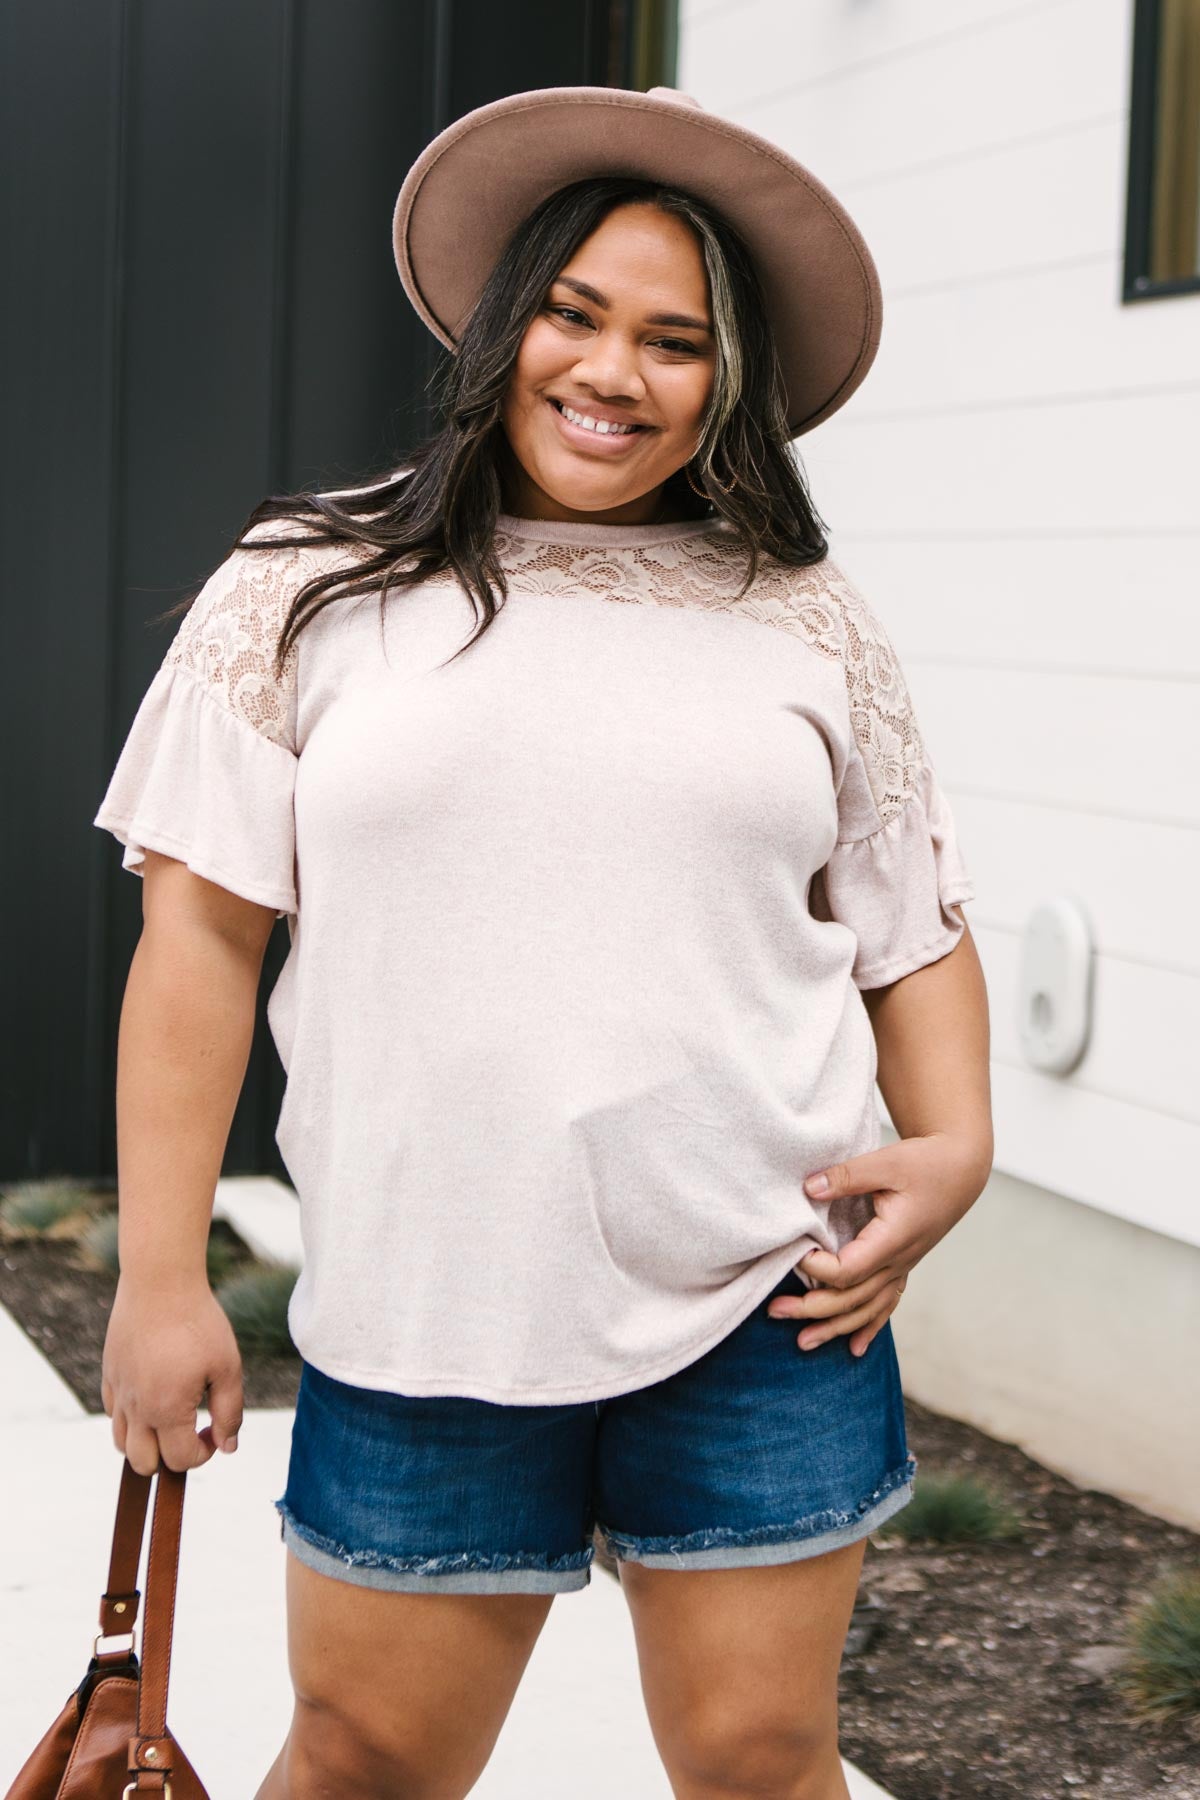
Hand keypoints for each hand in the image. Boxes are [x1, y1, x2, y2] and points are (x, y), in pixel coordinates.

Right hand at [101, 1273, 244, 1473]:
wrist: (160, 1282)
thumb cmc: (199, 1323)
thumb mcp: (227, 1367)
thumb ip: (229, 1412)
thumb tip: (228, 1447)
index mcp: (166, 1410)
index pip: (180, 1460)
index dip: (203, 1454)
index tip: (214, 1430)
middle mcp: (136, 1407)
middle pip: (142, 1463)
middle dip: (169, 1458)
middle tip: (191, 1429)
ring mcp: (118, 1391)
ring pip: (121, 1442)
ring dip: (146, 1442)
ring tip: (171, 1417)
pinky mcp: (109, 1373)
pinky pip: (113, 1413)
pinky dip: (130, 1417)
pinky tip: (154, 1393)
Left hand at [769, 1132, 987, 1356]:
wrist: (961, 1169)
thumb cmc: (926, 1163)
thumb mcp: (886, 1162)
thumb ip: (846, 1177)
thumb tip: (809, 1188)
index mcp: (893, 1239)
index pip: (848, 1270)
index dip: (816, 1268)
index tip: (793, 1252)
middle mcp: (899, 1261)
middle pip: (852, 1298)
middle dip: (811, 1309)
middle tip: (774, 1310)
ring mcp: (903, 1267)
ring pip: (867, 1309)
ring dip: (834, 1327)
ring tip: (802, 1342)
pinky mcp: (903, 1265)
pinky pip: (886, 1305)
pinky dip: (869, 1327)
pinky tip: (854, 1348)